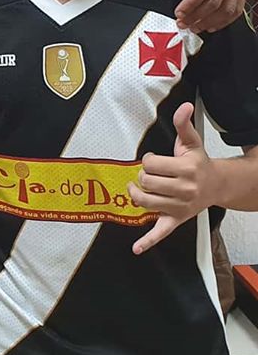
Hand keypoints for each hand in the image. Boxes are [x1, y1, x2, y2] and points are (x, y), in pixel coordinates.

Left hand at [129, 104, 216, 254]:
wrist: (218, 186)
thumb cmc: (199, 163)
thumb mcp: (192, 142)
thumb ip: (183, 124)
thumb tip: (184, 106)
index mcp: (186, 170)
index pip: (151, 164)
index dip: (148, 160)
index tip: (155, 161)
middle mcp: (184, 190)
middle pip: (146, 182)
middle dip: (142, 176)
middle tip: (150, 174)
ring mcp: (179, 207)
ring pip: (145, 203)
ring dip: (136, 195)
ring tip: (138, 188)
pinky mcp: (176, 220)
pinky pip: (161, 232)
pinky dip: (147, 241)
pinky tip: (136, 248)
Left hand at [162, 0, 247, 32]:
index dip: (190, 4)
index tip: (179, 13)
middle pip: (215, 1)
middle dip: (198, 16)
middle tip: (184, 23)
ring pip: (227, 9)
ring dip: (210, 22)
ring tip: (195, 27)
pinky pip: (237, 10)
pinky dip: (224, 21)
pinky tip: (211, 25)